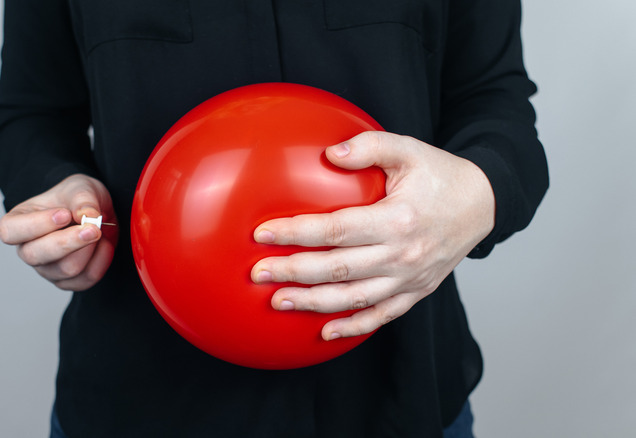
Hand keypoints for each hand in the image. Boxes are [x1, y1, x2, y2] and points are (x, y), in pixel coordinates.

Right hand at [0, 174, 116, 290]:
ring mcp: (46, 268)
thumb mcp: (80, 187)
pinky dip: (101, 260)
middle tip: (93, 228)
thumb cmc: (77, 199)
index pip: (9, 231)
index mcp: (18, 221)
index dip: (36, 225)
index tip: (64, 214)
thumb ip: (82, 198)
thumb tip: (88, 216)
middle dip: (68, 242)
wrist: (96, 214)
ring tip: (99, 230)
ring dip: (89, 248)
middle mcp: (27, 249)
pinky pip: (85, 279)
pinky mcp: (67, 281)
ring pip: (66, 269)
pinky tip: (105, 243)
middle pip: (36, 256)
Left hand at [250, 131, 494, 339]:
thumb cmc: (441, 175)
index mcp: (397, 219)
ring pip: (354, 298)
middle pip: (337, 268)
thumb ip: (370, 146)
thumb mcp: (409, 149)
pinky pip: (382, 315)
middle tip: (258, 272)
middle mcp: (403, 255)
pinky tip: (325, 332)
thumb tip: (329, 153)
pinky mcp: (417, 291)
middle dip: (293, 272)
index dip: (296, 233)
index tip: (262, 234)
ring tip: (278, 302)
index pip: (335, 230)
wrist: (485, 204)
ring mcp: (410, 278)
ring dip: (313, 303)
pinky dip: (354, 326)